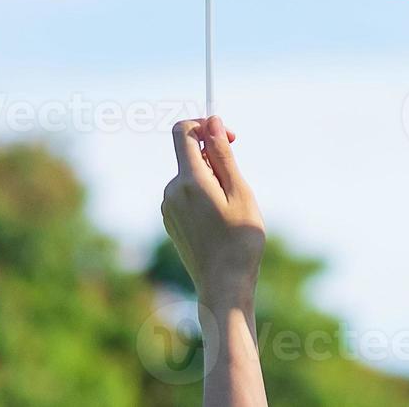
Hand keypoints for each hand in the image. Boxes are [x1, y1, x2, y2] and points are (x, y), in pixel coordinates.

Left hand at [162, 117, 265, 305]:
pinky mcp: (170, 221)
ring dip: (212, 179)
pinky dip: (204, 195)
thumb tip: (213, 122)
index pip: (183, 132)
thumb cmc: (239, 240)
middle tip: (239, 184)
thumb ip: (223, 155)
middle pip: (190, 155)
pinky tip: (219, 221)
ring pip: (190, 176)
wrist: (223, 286)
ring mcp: (168, 207)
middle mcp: (172, 191)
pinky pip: (186, 194)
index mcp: (190, 181)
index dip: (205, 125)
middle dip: (215, 158)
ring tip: (231, 209)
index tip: (229, 137)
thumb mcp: (240, 191)